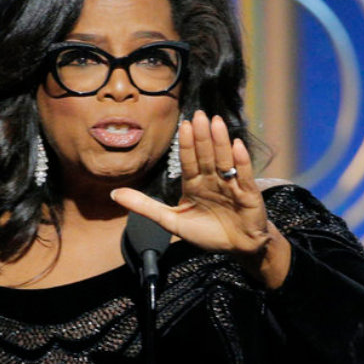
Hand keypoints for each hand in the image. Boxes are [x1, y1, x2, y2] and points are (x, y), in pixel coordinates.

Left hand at [111, 111, 289, 285]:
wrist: (237, 249)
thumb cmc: (206, 233)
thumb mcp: (171, 220)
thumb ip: (144, 206)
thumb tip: (114, 194)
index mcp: (195, 183)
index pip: (188, 161)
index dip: (187, 144)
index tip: (183, 124)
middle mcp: (212, 179)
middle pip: (206, 155)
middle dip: (202, 136)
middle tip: (199, 114)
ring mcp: (231, 185)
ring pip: (224, 160)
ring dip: (220, 142)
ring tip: (216, 123)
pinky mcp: (249, 194)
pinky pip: (244, 175)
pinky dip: (241, 161)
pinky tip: (237, 145)